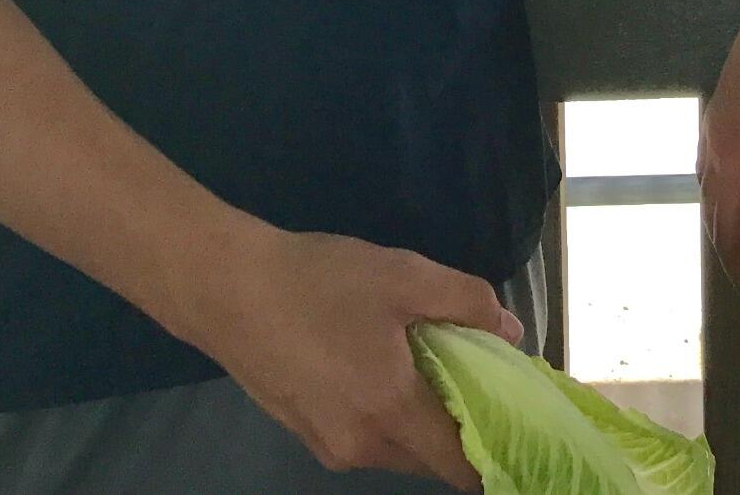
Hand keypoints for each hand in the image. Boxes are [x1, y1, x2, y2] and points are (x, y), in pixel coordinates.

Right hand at [189, 224, 519, 483]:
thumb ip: (465, 302)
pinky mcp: (301, 430)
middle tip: (471, 371)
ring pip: (393, 448)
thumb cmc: (319, 282)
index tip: (513, 419)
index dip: (491, 448)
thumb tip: (510, 332)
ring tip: (424, 356)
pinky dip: (382, 412)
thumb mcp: (403, 275)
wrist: (226, 289)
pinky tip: (375, 360)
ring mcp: (325, 445)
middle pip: (426, 458)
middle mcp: (359, 448)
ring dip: (416, 417)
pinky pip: (361, 435)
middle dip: (454, 426)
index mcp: (390, 415)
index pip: (457, 465)